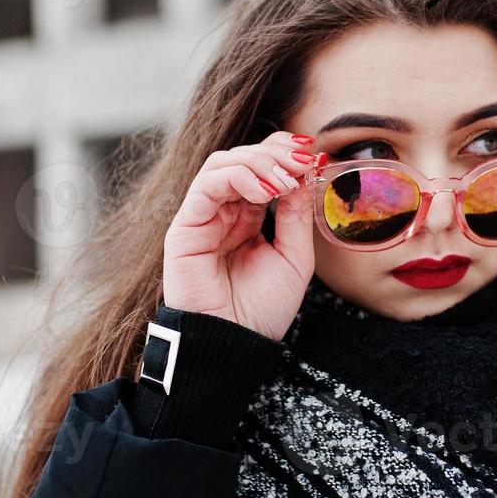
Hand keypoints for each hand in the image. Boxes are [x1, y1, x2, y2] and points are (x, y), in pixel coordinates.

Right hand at [161, 130, 323, 339]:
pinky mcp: (185, 227)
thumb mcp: (294, 258)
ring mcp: (203, 217)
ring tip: (284, 181)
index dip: (282, 153)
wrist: (235, 344)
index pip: (260, 167)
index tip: (311, 154)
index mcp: (248, 217)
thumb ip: (297, 216)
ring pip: (223, 163)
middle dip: (275, 153)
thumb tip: (305, 174)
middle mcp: (224, 212)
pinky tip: (265, 192)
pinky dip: (237, 177)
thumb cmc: (262, 310)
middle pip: (243, 158)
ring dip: (258, 162)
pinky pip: (206, 185)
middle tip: (301, 161)